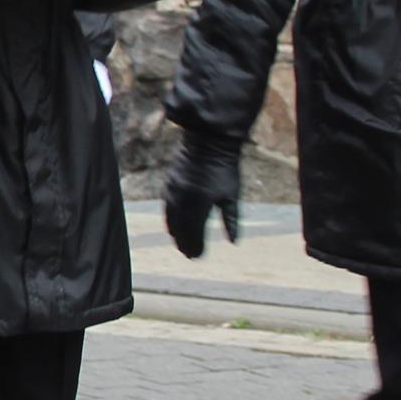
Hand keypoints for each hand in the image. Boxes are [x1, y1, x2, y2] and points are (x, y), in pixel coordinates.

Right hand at [163, 123, 244, 258]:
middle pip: (181, 228)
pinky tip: (172, 226)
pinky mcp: (169, 184)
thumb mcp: (231, 195)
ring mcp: (174, 190)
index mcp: (200, 203)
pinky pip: (167, 208)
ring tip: (180, 245)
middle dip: (184, 243)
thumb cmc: (225, 168)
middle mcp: (184, 198)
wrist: (208, 142)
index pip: (195, 231)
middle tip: (189, 255)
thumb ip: (231, 219)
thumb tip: (233, 242)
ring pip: (171, 219)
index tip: (198, 256)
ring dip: (175, 233)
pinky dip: (169, 220)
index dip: (196, 245)